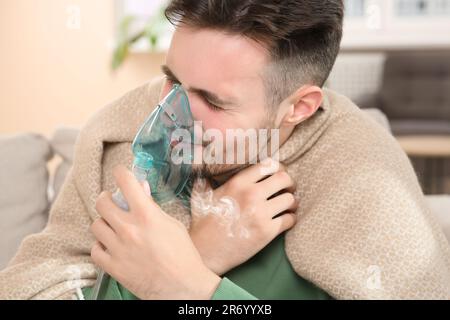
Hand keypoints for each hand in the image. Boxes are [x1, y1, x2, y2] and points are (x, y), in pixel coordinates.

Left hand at [90, 165, 220, 299]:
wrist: (183, 286)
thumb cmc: (183, 254)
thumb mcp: (172, 224)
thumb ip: (152, 207)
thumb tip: (140, 189)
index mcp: (146, 215)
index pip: (125, 182)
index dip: (121, 173)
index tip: (121, 173)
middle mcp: (129, 229)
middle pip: (102, 202)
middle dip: (107, 198)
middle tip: (112, 201)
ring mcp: (118, 248)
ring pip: (96, 225)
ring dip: (104, 223)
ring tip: (113, 227)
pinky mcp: (113, 267)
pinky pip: (95, 250)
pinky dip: (101, 246)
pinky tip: (111, 247)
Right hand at [189, 158, 297, 275]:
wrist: (205, 252)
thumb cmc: (203, 225)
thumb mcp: (201, 198)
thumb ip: (204, 183)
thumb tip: (202, 174)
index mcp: (238, 183)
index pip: (268, 165)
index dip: (278, 168)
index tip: (278, 175)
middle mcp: (251, 194)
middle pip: (284, 179)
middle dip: (290, 183)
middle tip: (288, 189)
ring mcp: (260, 213)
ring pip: (290, 199)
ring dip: (292, 202)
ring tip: (288, 206)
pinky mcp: (267, 232)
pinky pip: (290, 220)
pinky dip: (291, 219)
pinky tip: (286, 220)